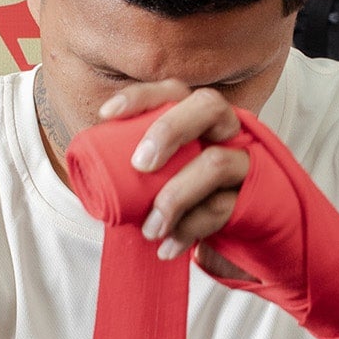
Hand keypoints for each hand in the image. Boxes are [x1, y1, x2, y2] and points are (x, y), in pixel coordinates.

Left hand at [98, 80, 252, 279]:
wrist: (249, 231)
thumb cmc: (194, 198)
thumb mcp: (166, 177)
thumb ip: (137, 169)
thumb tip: (84, 173)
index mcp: (198, 118)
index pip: (173, 91)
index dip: (141, 97)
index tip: (107, 115)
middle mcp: (225, 130)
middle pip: (208, 106)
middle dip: (170, 130)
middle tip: (140, 165)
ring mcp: (244, 161)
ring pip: (217, 163)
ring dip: (176, 197)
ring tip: (150, 229)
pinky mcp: (255, 196)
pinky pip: (222, 209)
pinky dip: (190, 230)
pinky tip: (169, 247)